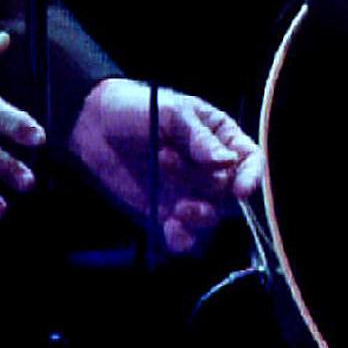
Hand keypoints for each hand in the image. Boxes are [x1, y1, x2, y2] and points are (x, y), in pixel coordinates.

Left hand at [68, 79, 263, 254]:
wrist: (96, 125)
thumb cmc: (140, 107)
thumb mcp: (172, 112)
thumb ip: (199, 137)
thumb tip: (227, 161)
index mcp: (221, 139)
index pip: (250, 160)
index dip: (252, 177)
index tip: (240, 190)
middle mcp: (212, 171)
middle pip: (232, 196)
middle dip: (210, 194)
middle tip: (172, 170)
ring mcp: (191, 194)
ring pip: (212, 221)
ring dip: (199, 221)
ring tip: (174, 209)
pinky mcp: (167, 215)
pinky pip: (186, 239)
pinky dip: (182, 240)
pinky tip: (167, 226)